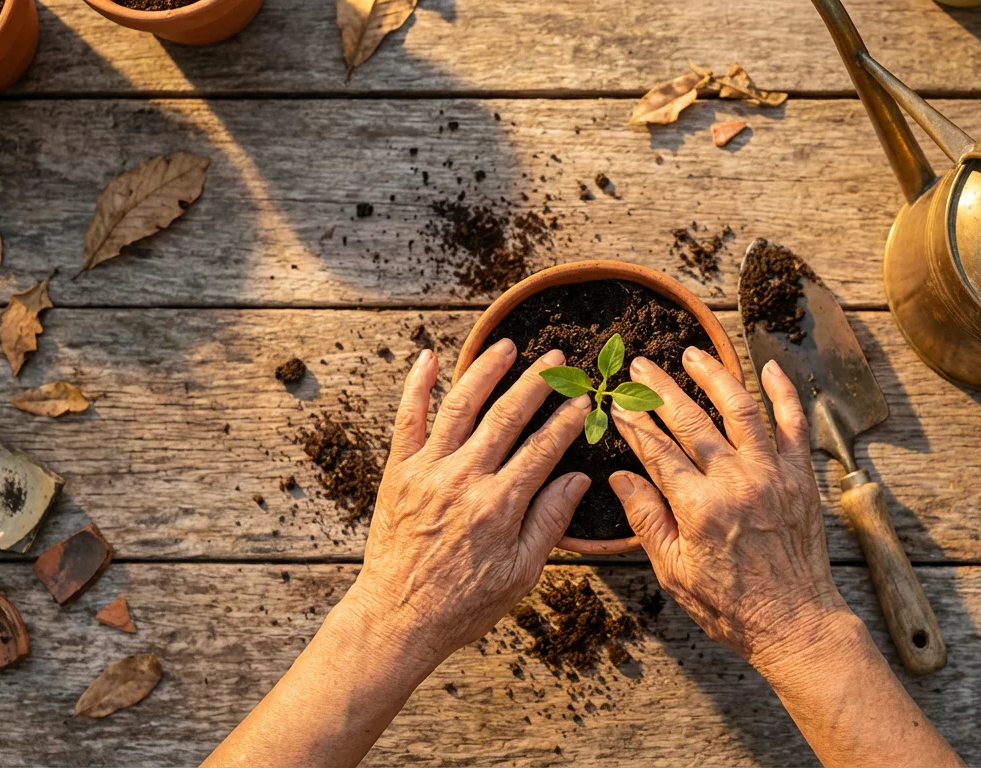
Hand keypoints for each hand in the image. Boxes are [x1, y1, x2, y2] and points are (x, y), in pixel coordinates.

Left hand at [350, 339, 592, 663]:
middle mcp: (463, 480)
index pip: (542, 448)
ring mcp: (427, 472)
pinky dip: (416, 385)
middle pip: (506, 417)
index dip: (566, 419)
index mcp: (498, 506)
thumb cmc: (463, 603)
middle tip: (556, 359)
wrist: (398, 618)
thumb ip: (549, 522)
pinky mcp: (398, 472)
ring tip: (506, 345)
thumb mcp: (520, 573)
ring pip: (460, 407)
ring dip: (484, 371)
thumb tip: (579, 480)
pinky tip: (428, 356)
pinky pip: (407, 419)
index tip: (583, 399)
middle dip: (535, 383)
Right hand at [608, 347, 855, 666]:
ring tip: (692, 353)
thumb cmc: (732, 607)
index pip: (658, 452)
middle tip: (641, 365)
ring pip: (740, 410)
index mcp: (699, 507)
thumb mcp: (675, 572)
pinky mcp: (801, 477)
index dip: (634, 424)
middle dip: (661, 390)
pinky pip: (794, 425)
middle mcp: (736, 482)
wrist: (797, 624)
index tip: (618, 403)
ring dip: (714, 376)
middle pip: (692, 422)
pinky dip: (784, 393)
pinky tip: (769, 368)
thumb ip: (647, 520)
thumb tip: (620, 478)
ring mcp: (773, 475)